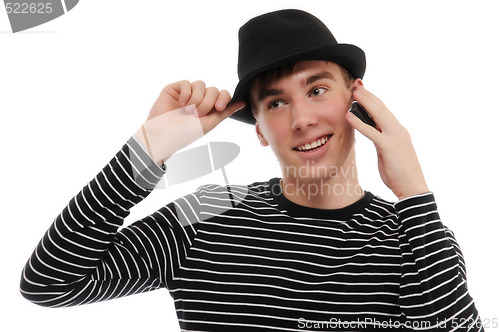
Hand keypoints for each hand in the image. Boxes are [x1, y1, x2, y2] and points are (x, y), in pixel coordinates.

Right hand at [134, 80, 244, 164]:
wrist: (163, 135)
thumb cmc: (185, 134)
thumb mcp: (210, 124)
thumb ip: (225, 112)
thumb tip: (242, 103)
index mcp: (209, 108)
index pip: (223, 94)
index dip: (223, 98)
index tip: (218, 108)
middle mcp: (199, 99)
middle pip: (213, 89)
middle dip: (208, 102)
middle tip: (197, 114)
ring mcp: (187, 93)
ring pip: (201, 84)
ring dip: (197, 98)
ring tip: (188, 111)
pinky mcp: (175, 89)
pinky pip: (187, 83)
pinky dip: (186, 94)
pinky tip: (180, 104)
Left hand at [346, 85, 428, 199]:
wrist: (412, 188)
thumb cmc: (399, 174)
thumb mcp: (388, 153)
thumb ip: (381, 140)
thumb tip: (371, 132)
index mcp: (398, 131)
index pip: (384, 110)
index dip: (372, 99)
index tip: (362, 90)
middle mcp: (398, 131)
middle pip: (381, 108)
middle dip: (368, 95)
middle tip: (356, 85)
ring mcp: (395, 137)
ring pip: (377, 115)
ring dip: (364, 102)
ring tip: (353, 93)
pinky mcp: (389, 147)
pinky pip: (371, 132)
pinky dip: (359, 123)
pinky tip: (348, 116)